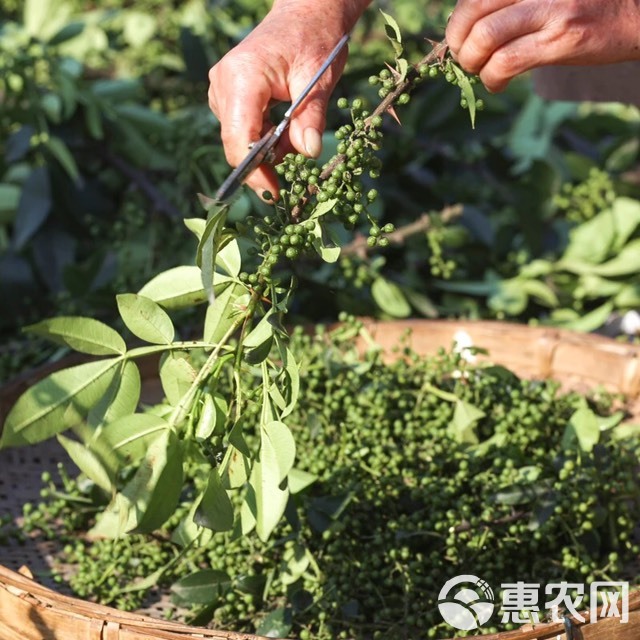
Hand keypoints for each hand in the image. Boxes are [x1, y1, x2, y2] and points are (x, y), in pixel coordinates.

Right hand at [208, 1, 368, 196]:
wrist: (305, 14)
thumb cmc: (315, 39)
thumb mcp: (320, 79)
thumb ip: (311, 118)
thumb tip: (309, 153)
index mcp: (243, 77)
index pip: (239, 138)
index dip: (254, 172)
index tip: (274, 194)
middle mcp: (224, 83)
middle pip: (236, 142)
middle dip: (265, 161)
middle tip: (296, 160)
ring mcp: (222, 89)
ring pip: (239, 138)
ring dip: (267, 148)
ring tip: (294, 128)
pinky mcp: (227, 94)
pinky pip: (241, 129)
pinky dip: (263, 136)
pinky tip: (282, 123)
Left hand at [446, 0, 639, 92]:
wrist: (638, 13)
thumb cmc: (587, 3)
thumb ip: (513, 2)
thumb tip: (468, 26)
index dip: (458, 19)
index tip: (460, 37)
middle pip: (473, 10)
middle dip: (458, 41)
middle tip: (464, 57)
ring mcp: (550, 8)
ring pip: (484, 38)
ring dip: (472, 62)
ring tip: (480, 70)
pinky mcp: (561, 39)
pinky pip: (507, 62)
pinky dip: (491, 79)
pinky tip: (496, 83)